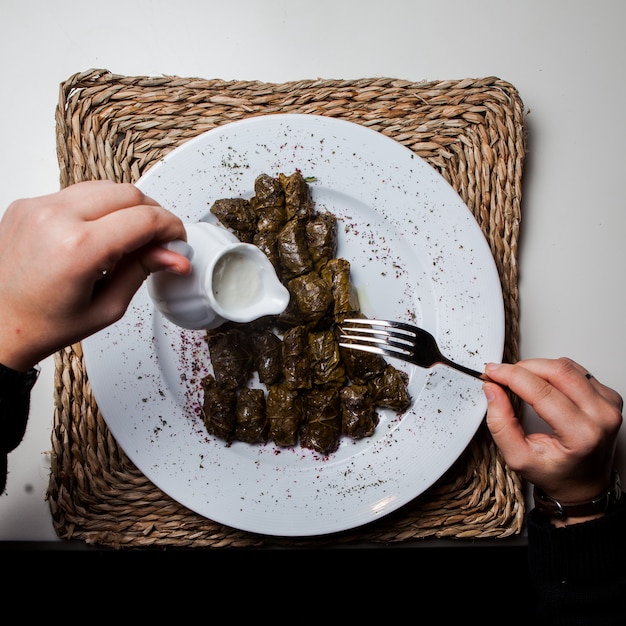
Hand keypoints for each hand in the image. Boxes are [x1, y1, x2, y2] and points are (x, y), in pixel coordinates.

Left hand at [0, 181, 191, 370]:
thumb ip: (143, 271)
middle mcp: (55, 218)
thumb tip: (175, 256)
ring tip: (129, 239)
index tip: (177, 240)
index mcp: (77, 248)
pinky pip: (78, 193)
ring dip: (127, 208)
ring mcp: (38, 206)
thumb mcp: (107, 307)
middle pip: (129, 193)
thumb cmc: (42, 324)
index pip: (145, 218)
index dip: (171, 228)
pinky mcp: (28, 203)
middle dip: (153, 214)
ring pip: (105, 187)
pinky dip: (100, 207)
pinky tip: (101, 233)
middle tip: (159, 241)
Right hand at [484, 358, 622, 506]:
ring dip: (537, 368)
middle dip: (523, 367)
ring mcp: (610, 405)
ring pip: (567, 366)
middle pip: (557, 371)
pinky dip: (553, 372)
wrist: (585, 487)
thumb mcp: (519, 458)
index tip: (492, 372)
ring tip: (521, 381)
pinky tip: (543, 384)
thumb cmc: (556, 475)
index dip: (511, 376)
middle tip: (502, 374)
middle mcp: (601, 417)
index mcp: (582, 435)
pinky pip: (577, 371)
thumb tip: (493, 390)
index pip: (541, 391)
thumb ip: (501, 424)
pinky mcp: (609, 397)